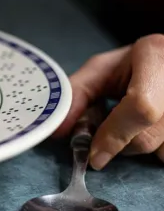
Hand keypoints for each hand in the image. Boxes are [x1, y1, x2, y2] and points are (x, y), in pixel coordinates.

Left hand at [54, 34, 163, 169]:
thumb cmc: (134, 64)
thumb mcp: (102, 71)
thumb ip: (77, 95)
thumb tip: (57, 128)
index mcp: (156, 55)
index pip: (140, 107)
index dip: (114, 135)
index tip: (95, 155)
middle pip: (148, 135)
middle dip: (120, 143)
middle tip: (108, 133)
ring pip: (162, 149)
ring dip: (140, 144)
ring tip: (134, 124)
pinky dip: (157, 147)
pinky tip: (150, 128)